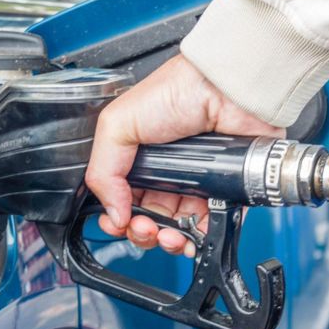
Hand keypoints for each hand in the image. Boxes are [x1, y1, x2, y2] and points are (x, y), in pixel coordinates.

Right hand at [85, 55, 282, 256]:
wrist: (224, 88)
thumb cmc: (177, 91)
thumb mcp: (118, 123)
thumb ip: (103, 170)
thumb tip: (111, 212)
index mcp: (138, 158)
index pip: (122, 199)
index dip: (118, 216)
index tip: (117, 223)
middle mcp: (167, 172)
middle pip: (149, 218)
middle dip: (142, 232)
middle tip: (143, 228)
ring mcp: (196, 182)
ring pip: (179, 227)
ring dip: (170, 240)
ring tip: (169, 236)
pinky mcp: (225, 189)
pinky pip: (214, 223)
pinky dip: (203, 237)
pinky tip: (193, 236)